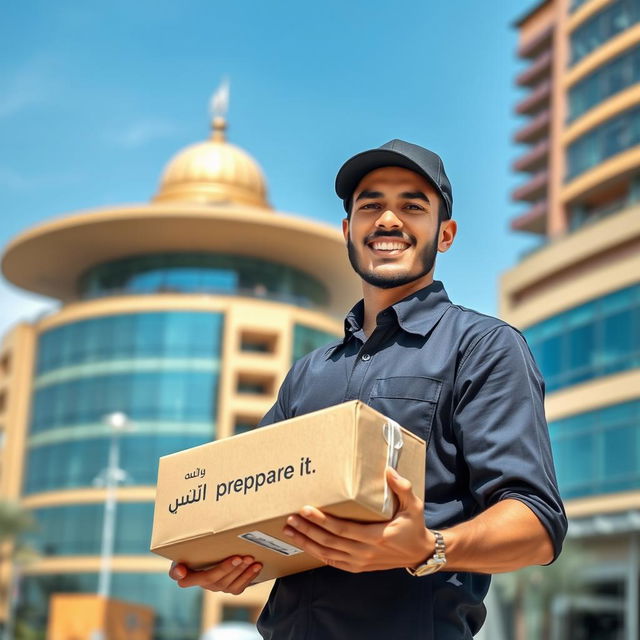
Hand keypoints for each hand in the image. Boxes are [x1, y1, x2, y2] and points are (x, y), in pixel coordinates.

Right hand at [168, 556, 261, 594]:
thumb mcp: (185, 554)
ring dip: (242, 572)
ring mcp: (218, 587)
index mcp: (189, 577)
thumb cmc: (197, 553)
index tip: (184, 570)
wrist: (212, 556)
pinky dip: (249, 576)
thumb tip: (180, 571)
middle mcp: (204, 585)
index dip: (183, 575)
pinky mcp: (230, 588)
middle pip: (214, 579)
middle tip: (240, 557)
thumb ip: (179, 565)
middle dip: (228, 568)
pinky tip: (256, 566)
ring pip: (230, 584)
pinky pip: (239, 587)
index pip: (184, 578)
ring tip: (251, 560)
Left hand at [283, 467, 431, 572]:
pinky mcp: (358, 567)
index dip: (323, 521)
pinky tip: (304, 544)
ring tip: (289, 530)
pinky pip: (332, 562)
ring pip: (327, 554)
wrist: (419, 553)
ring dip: (306, 542)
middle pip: (330, 542)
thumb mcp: (414, 506)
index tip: (306, 510)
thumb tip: (388, 470)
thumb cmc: (413, 526)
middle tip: (290, 518)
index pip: (343, 530)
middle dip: (308, 530)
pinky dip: (316, 554)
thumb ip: (402, 488)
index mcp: (377, 537)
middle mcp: (366, 552)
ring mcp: (360, 562)